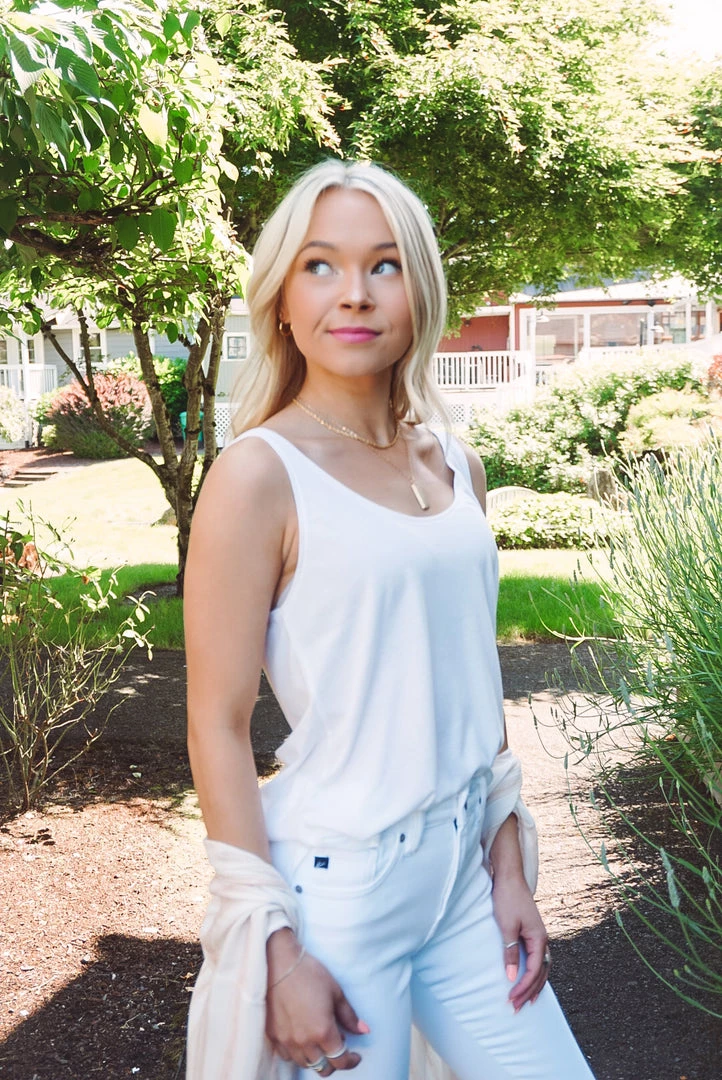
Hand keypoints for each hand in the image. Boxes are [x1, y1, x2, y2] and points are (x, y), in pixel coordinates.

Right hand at [266, 929, 369, 1073]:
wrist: (278, 962)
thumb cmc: (309, 973)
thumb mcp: (335, 991)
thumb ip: (349, 1016)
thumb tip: (364, 1030)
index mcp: (323, 1031)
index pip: (340, 1061)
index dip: (351, 1061)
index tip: (356, 1056)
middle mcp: (304, 1042)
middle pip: (323, 1067)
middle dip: (334, 1061)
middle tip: (338, 1045)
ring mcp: (286, 1041)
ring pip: (305, 1064)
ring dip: (316, 1058)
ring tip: (320, 1040)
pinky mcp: (273, 1035)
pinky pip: (287, 1056)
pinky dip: (297, 1053)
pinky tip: (301, 1038)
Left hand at [491, 873, 550, 1011]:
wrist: (509, 877)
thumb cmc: (507, 898)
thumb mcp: (506, 926)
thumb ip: (510, 952)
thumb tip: (511, 976)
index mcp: (539, 938)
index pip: (534, 971)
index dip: (523, 987)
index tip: (511, 999)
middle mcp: (542, 939)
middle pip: (541, 972)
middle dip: (529, 991)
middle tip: (516, 1007)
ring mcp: (538, 935)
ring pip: (542, 966)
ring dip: (534, 984)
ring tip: (526, 1000)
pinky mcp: (532, 932)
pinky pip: (537, 958)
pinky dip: (534, 972)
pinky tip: (527, 977)